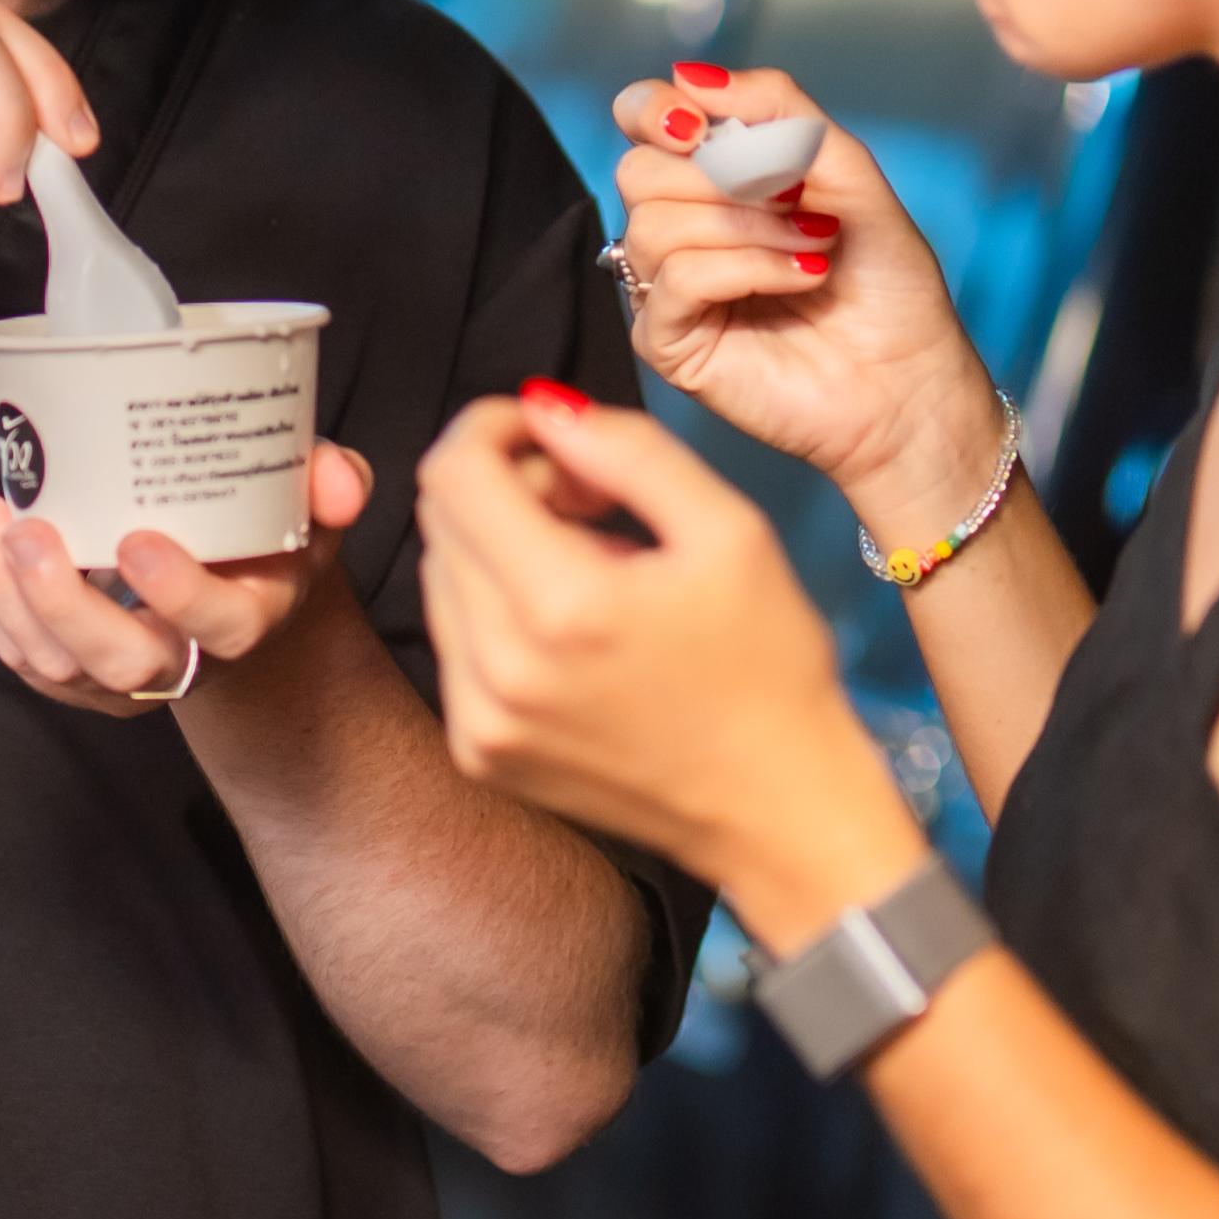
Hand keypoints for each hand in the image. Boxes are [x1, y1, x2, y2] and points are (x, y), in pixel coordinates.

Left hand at [0, 442, 380, 717]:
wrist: (233, 589)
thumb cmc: (266, 535)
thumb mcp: (309, 503)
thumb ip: (332, 482)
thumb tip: (336, 480)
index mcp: (251, 616)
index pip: (222, 628)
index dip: (180, 593)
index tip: (136, 540)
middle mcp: (187, 659)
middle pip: (123, 664)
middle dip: (65, 605)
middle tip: (31, 533)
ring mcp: (125, 675)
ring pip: (60, 666)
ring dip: (12, 599)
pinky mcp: (76, 675)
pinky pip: (26, 659)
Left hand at [415, 383, 920, 947]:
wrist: (777, 811)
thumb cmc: (768, 667)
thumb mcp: (728, 530)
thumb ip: (628, 451)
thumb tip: (542, 407)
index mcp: (561, 605)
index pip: (455, 472)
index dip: (491, 427)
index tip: (545, 433)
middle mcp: (498, 668)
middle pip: (441, 520)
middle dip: (502, 483)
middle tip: (587, 500)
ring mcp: (479, 720)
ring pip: (440, 578)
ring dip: (496, 546)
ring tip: (588, 564)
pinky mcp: (479, 754)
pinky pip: (453, 644)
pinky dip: (495, 612)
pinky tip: (572, 626)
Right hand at [604, 66, 1011, 527]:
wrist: (912, 377)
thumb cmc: (885, 282)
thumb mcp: (847, 170)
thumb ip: (777, 112)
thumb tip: (691, 78)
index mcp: (710, 180)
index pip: (640, 120)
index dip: (655, 109)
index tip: (702, 123)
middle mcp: (679, 229)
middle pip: (638, 170)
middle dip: (723, 176)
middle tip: (793, 196)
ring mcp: (668, 289)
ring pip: (654, 223)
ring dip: (748, 225)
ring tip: (813, 246)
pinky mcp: (671, 343)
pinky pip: (678, 279)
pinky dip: (747, 267)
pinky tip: (801, 277)